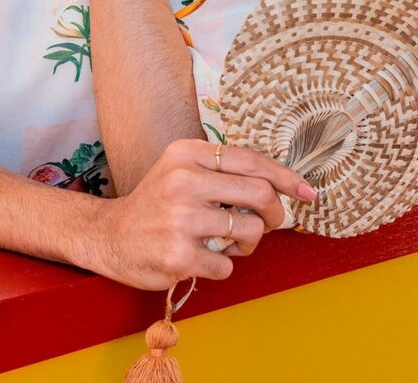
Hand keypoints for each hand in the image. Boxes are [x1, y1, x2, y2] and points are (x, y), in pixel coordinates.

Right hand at [88, 138, 316, 290]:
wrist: (110, 236)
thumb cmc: (156, 202)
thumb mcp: (181, 168)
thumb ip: (223, 170)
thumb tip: (283, 184)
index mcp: (187, 153)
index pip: (251, 160)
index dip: (286, 177)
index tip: (308, 192)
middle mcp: (183, 180)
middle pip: (260, 194)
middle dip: (277, 214)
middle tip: (270, 224)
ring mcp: (181, 219)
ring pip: (250, 230)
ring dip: (248, 242)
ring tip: (227, 241)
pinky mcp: (179, 255)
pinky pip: (228, 264)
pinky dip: (223, 265)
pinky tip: (201, 257)